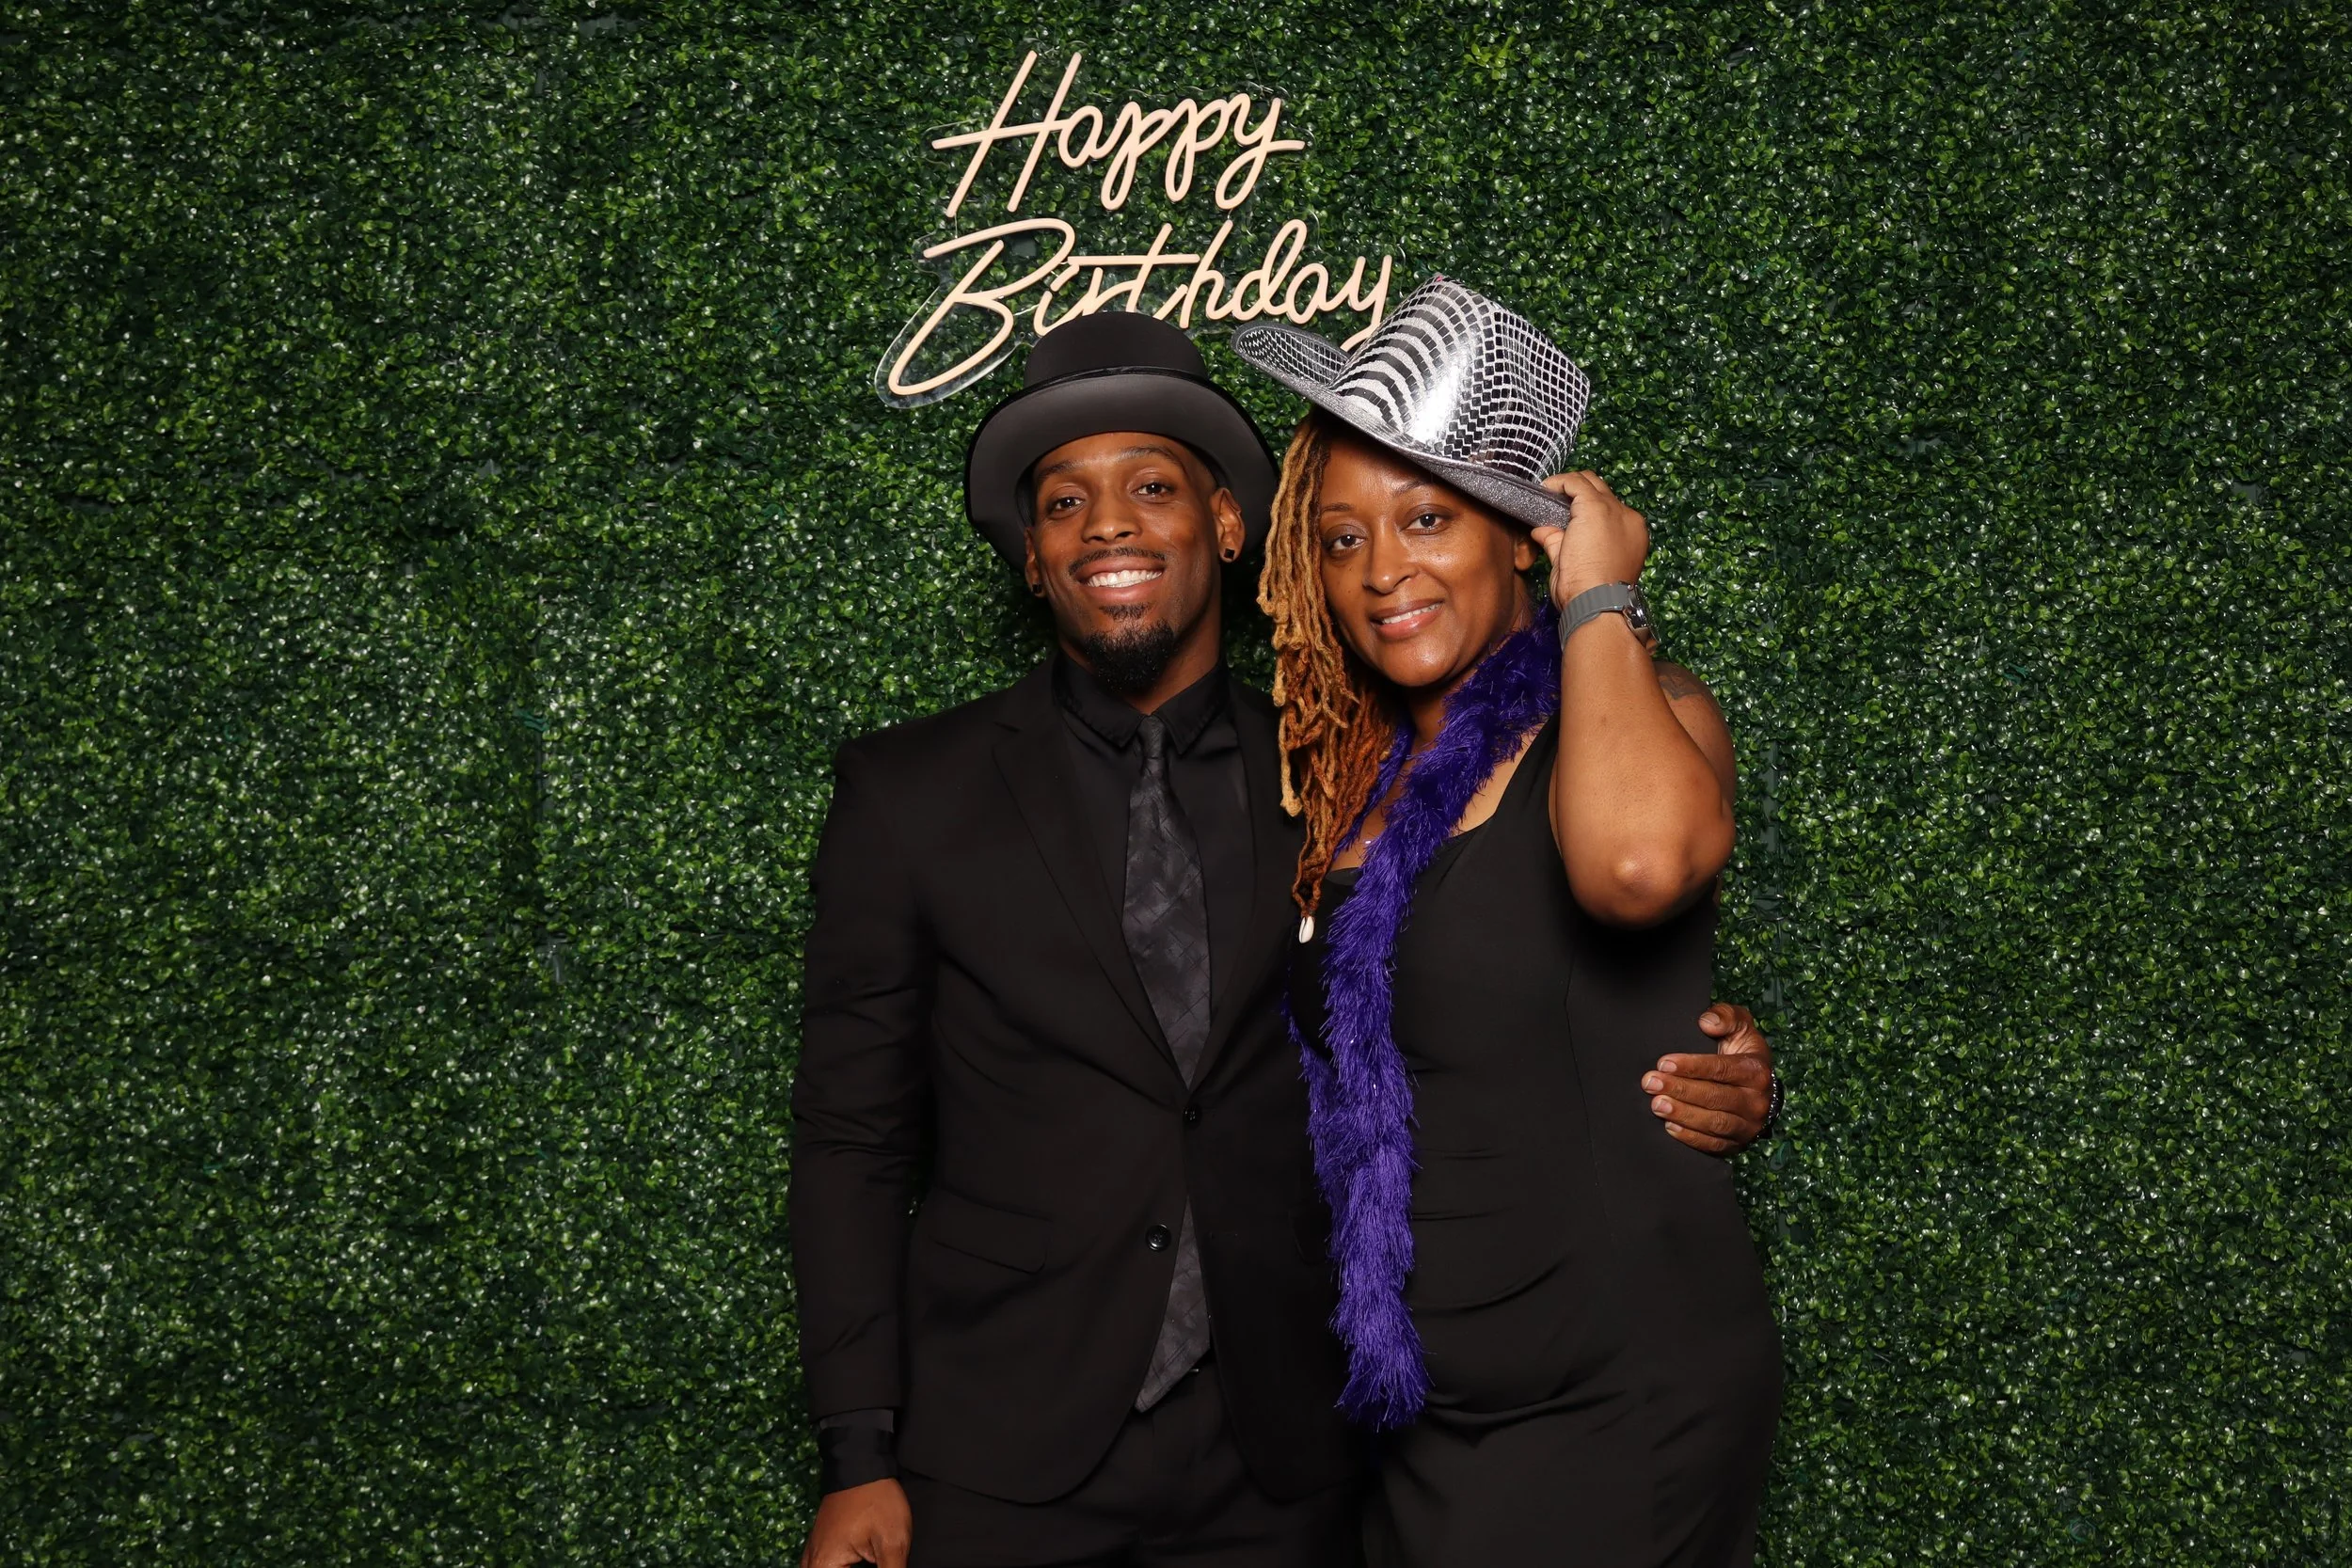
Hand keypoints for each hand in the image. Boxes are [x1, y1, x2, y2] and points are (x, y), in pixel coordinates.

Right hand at [801, 1478, 910, 1567]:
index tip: (881, 1563)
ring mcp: (813, 1552)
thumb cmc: (876, 1500)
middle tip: (878, 1560)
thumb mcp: (892, 1542)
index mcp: (824, 1566)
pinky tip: (863, 1563)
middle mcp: (812, 1562)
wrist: (862, 1461)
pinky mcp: (821, 1544)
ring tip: (872, 1560)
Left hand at [1530, 471, 1649, 609]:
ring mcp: (1614, 511)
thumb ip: (1559, 543)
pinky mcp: (1595, 507)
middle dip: (1577, 492)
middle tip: (1553, 500)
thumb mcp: (1574, 566)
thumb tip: (1540, 530)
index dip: (1583, 509)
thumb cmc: (1589, 596)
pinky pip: (1576, 482)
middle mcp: (1628, 518)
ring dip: (1569, 486)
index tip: (1562, 515)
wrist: (1598, 604)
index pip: (1608, 510)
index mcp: (1630, 534)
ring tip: (1548, 493)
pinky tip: (1545, 488)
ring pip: (1590, 482)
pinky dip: (1559, 482)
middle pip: (1601, 490)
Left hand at [1641, 1003, 1773, 1154]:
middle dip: (1681, 1090)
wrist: (1757, 1086)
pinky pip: (1714, 1144)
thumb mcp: (1739, 1025)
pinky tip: (1669, 1127)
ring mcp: (1748, 1125)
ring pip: (1715, 1123)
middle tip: (1651, 1083)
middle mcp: (1756, 1101)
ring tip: (1657, 1105)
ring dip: (1683, 1114)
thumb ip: (1726, 1016)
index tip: (1663, 1063)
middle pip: (1716, 1097)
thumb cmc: (1741, 1051)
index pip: (1722, 1069)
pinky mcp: (1737, 1143)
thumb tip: (1706, 1023)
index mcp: (1756, 1070)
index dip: (1692, 1066)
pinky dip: (1691, 1137)